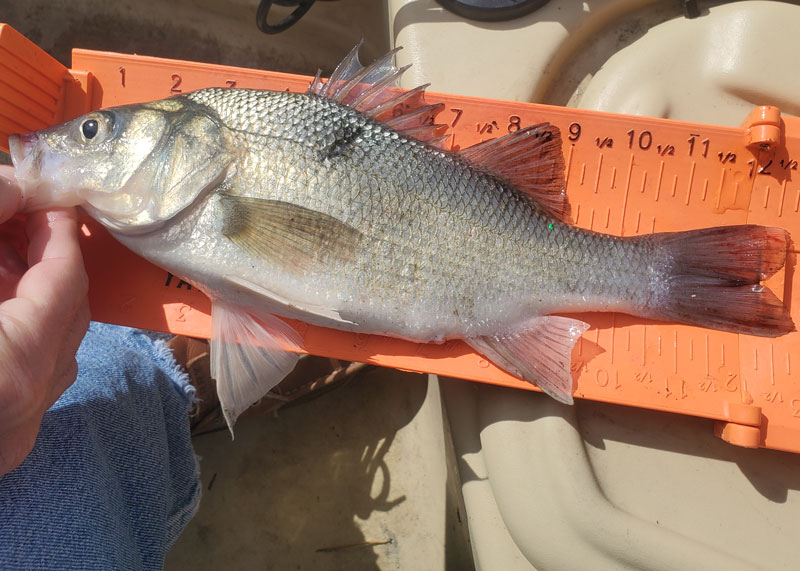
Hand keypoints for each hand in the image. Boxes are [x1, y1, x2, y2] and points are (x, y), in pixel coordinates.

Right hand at [0, 165, 89, 475]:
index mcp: (10, 368)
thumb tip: (13, 191)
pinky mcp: (0, 444)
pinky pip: (33, 376)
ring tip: (1, 252)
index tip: (48, 200)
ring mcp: (15, 432)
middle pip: (69, 313)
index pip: (64, 282)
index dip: (57, 233)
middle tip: (22, 218)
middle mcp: (26, 407)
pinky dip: (21, 333)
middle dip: (48, 259)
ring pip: (54, 347)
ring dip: (34, 294)